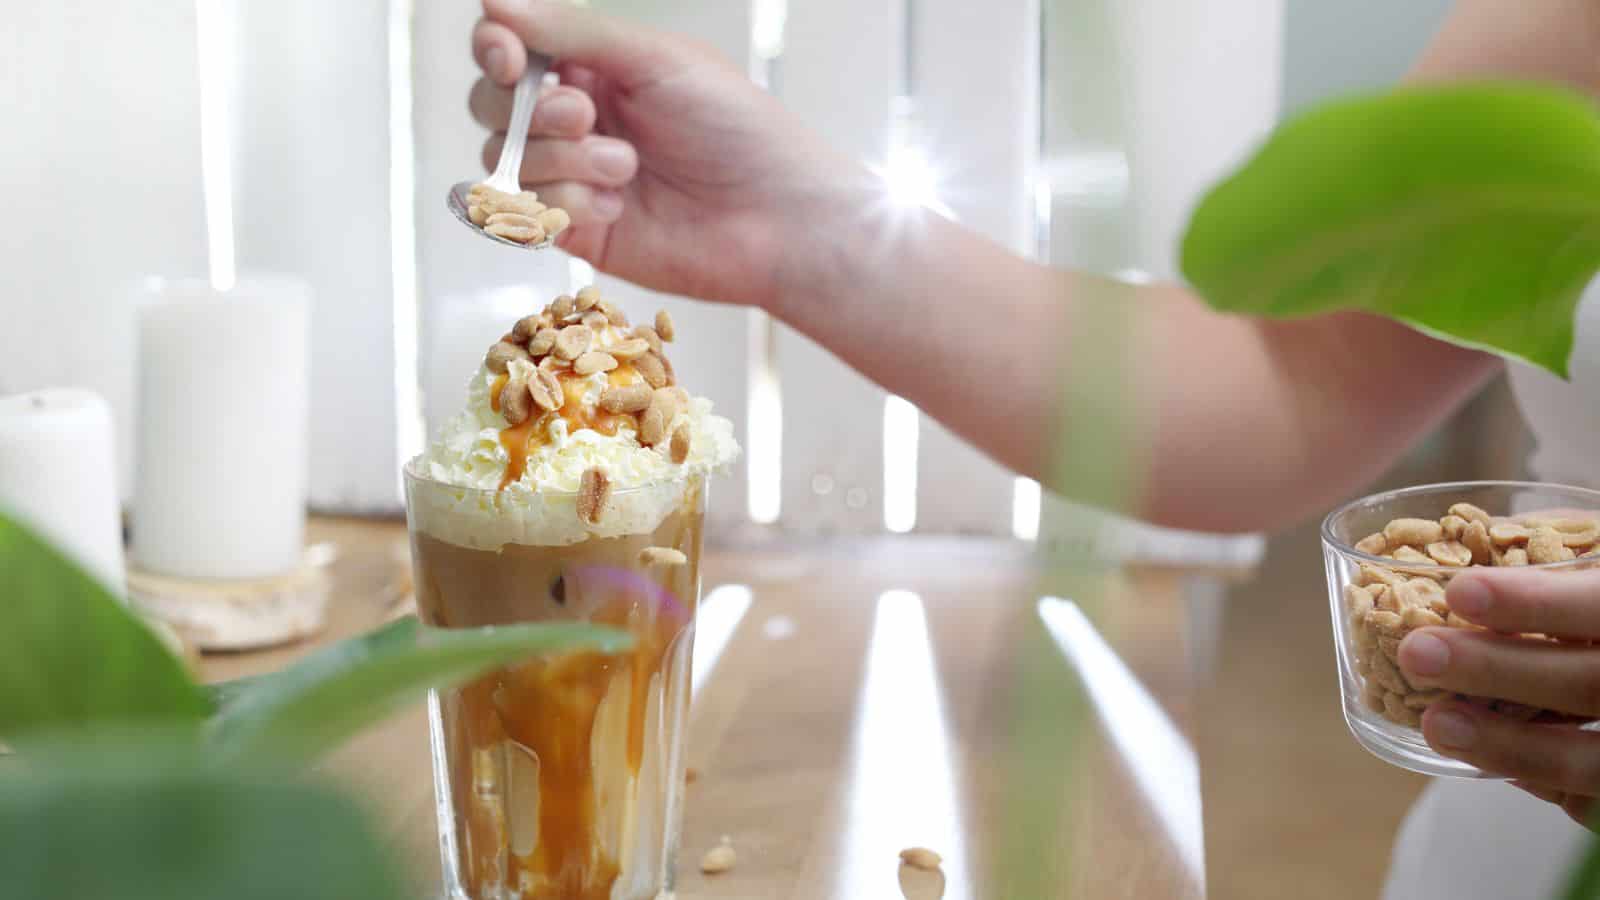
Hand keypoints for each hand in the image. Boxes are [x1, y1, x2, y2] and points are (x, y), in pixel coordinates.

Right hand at [469, 0, 852, 309]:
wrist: (777, 218)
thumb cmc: (738, 130)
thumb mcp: (656, 59)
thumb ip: (571, 31)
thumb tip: (494, 1)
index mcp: (597, 68)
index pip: (511, 49)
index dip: (495, 50)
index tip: (507, 57)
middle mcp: (581, 121)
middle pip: (492, 107)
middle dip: (529, 110)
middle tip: (586, 115)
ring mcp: (576, 178)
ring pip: (507, 161)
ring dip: (561, 161)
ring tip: (626, 168)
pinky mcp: (580, 233)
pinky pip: (530, 215)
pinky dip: (565, 207)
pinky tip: (617, 209)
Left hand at [1398, 566, 1599, 829]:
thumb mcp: (1599, 568)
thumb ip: (1559, 555)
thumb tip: (1464, 533)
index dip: (1535, 602)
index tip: (1460, 591)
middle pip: (1590, 681)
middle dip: (1498, 669)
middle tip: (1417, 653)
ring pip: (1592, 760)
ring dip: (1509, 743)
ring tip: (1436, 724)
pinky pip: (1595, 803)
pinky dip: (1541, 780)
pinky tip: (1486, 762)